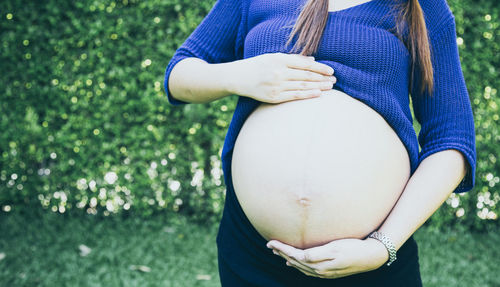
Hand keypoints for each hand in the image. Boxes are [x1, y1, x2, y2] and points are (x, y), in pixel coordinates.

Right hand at [229, 52, 335, 103]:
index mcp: (279, 60)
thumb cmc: (258, 65)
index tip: (331, 70)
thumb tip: (313, 60)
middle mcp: (279, 72)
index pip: (305, 64)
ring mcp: (276, 86)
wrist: (238, 77)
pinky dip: (307, 95)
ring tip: (330, 87)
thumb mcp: (274, 57)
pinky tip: (318, 94)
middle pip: (306, 76)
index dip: (320, 68)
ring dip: (318, 87)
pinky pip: (294, 96)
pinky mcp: (273, 97)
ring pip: (302, 86)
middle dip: (322, 78)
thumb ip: (293, 59)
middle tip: (335, 80)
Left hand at [266, 237, 388, 278]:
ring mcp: (324, 272)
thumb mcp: (335, 248)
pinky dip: (298, 264)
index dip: (282, 248)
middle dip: (281, 253)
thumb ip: (316, 254)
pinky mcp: (328, 270)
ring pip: (300, 266)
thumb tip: (300, 257)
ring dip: (288, 258)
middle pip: (295, 261)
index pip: (294, 255)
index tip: (270, 242)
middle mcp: (319, 270)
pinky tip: (294, 262)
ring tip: (278, 252)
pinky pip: (307, 269)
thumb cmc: (353, 248)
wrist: (371, 256)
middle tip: (270, 245)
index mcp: (319, 264)